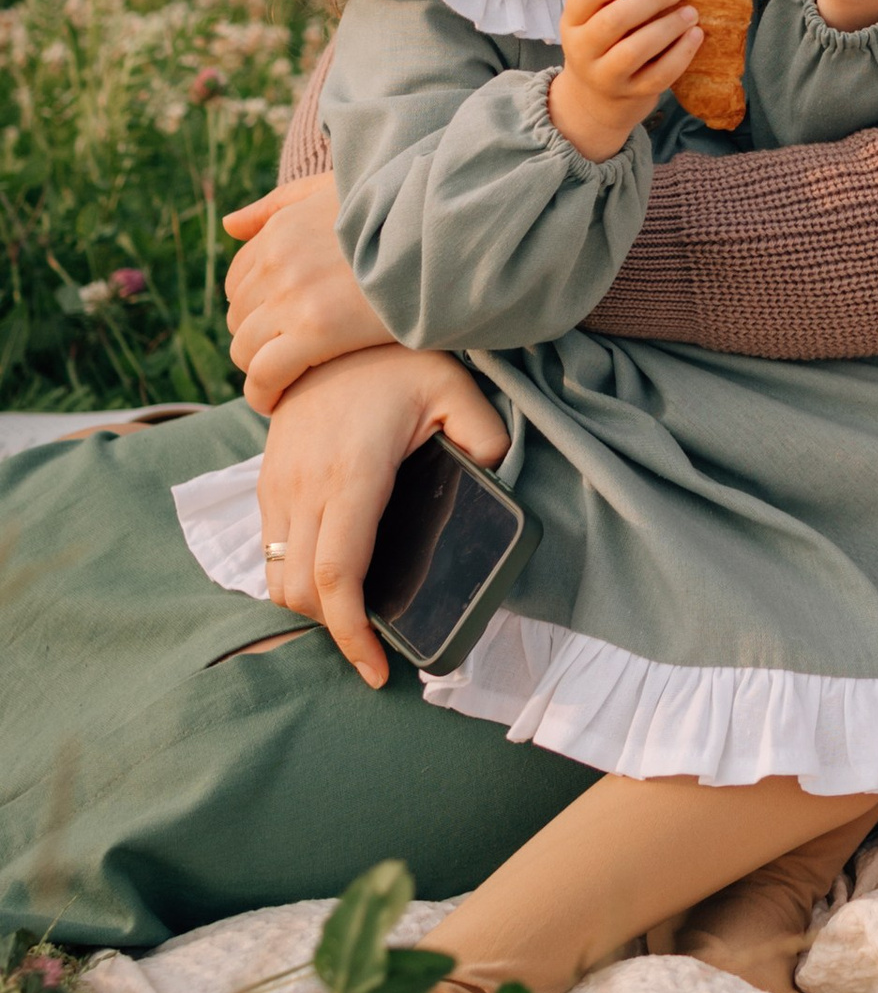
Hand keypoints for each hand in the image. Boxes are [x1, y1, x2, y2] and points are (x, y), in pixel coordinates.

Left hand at [223, 172, 387, 413]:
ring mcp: (294, 296)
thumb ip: (278, 203)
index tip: (281, 324)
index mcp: (281, 230)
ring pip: (245, 349)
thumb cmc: (399, 217)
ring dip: (260, 368)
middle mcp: (278, 261)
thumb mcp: (333, 192)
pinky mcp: (317, 332)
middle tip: (291, 354)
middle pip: (238, 317)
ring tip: (287, 380)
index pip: (237, 280)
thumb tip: (229, 224)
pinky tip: (277, 402)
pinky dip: (263, 393)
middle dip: (259, 338)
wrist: (447, 238)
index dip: (257, 307)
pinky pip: (265, 374)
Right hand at [253, 346, 507, 687]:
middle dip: (334, 632)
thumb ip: (485, 439)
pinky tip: (332, 577)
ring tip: (355, 617)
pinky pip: (269, 549)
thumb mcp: (456, 390)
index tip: (377, 671)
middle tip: (376, 647)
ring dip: (310, 607)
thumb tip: (496, 481)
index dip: (353, 635)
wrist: (329, 321)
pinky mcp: (266, 480)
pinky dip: (294, 576)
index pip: (338, 577)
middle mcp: (305, 486)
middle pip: (300, 592)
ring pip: (276, 577)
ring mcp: (278, 484)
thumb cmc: (400, 360)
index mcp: (352, 475)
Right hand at [550, 0, 702, 161]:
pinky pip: (659, 75)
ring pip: (635, 50)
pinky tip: (696, 35)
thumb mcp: (594, 18)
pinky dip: (681, 54)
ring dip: (667, 27)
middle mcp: (582, 51)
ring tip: (690, 11)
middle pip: (613, 21)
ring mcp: (606, 76)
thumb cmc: (604, 42)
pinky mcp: (632, 94)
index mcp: (572, 22)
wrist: (597, 96)